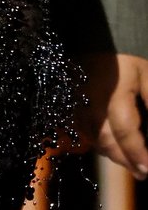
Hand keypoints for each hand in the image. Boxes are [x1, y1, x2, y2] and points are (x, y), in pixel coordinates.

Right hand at [77, 51, 147, 180]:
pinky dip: (99, 142)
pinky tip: (112, 143)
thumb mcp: (147, 78)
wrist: (95, 38)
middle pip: (106, 142)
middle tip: (143, 171)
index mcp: (112, 94)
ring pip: (94, 140)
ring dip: (113, 154)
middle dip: (125, 160)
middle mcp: (90, 103)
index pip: (124, 132)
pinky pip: (83, 131)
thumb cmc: (126, 59)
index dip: (137, 154)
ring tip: (130, 159)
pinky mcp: (69, 105)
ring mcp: (76, 105)